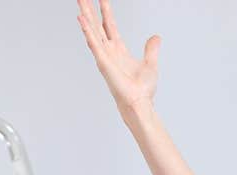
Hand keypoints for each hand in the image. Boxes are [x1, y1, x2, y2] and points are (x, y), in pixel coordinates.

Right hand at [77, 0, 160, 116]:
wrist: (139, 103)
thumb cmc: (142, 90)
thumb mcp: (150, 63)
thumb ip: (151, 49)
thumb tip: (156, 37)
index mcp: (119, 50)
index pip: (110, 25)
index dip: (106, 11)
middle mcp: (109, 51)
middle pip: (97, 25)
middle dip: (90, 10)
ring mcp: (104, 55)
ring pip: (92, 30)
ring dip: (85, 15)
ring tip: (80, 0)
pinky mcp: (102, 61)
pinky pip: (93, 42)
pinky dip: (87, 30)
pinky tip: (81, 18)